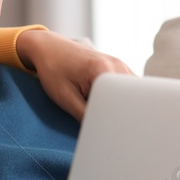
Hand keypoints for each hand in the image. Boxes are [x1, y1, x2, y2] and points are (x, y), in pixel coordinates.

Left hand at [15, 28, 132, 120]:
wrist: (48, 48)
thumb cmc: (53, 69)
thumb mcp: (65, 97)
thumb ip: (85, 115)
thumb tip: (100, 130)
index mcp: (104, 70)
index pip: (123, 102)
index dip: (117, 118)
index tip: (107, 127)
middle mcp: (116, 65)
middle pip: (131, 98)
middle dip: (120, 112)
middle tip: (101, 118)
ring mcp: (119, 64)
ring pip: (130, 93)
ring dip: (119, 104)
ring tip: (96, 106)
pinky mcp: (116, 67)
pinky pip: (125, 87)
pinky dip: (118, 97)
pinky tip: (102, 100)